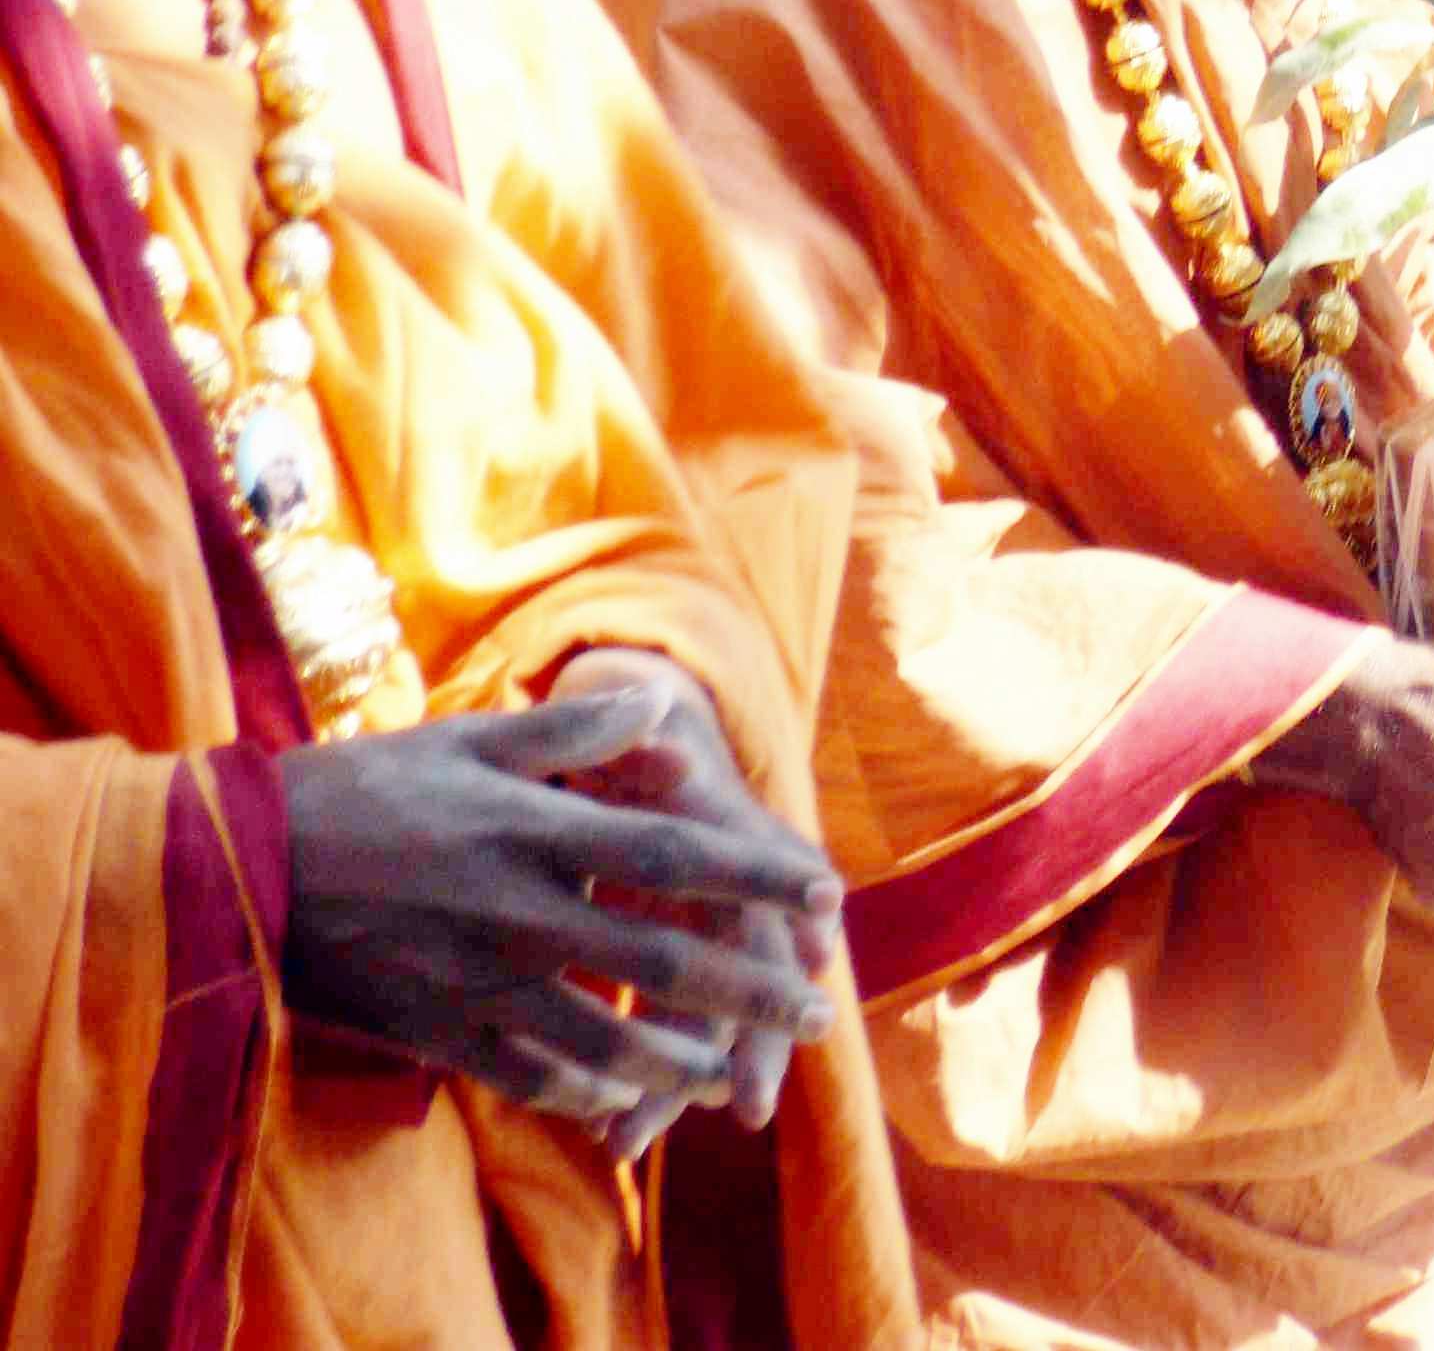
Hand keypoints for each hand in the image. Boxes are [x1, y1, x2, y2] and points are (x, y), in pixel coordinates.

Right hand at [273, 664, 842, 1157]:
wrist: (235, 871)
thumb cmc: (362, 790)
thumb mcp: (466, 738)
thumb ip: (568, 728)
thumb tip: (658, 705)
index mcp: (536, 832)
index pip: (676, 858)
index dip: (760, 877)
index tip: (827, 893)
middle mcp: (519, 913)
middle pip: (662, 959)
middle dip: (752, 988)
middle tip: (822, 1007)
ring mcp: (477, 981)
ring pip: (602, 1037)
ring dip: (679, 1058)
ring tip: (734, 1072)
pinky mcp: (434, 1029)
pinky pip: (523, 1075)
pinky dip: (580, 1091)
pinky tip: (623, 1100)